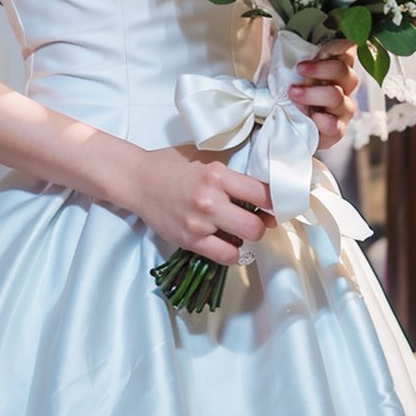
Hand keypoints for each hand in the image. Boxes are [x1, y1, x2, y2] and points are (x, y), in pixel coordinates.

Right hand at [127, 146, 278, 266]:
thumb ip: (229, 174)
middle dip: (262, 224)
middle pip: (257, 225)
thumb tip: (260, 192)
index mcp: (216, 174)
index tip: (278, 204)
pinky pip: (225, 256)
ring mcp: (199, 223)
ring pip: (244, 242)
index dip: (275, 201)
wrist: (138, 181)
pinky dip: (231, 251)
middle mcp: (210, 200)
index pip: (262, 193)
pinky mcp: (190, 241)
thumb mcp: (203, 160)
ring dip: (245, 237)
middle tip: (258, 219)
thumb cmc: (170, 166)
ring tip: (237, 228)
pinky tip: (226, 241)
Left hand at [287, 38, 357, 149]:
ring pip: (337, 97)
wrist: (289, 127)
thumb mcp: (290, 72)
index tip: (316, 50)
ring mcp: (344, 109)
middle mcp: (345, 86)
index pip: (347, 49)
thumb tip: (274, 34)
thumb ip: (291, 56)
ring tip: (293, 94)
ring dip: (312, 94)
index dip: (335, 47)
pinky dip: (320, 121)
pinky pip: (336, 125)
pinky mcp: (338, 130)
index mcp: (336, 67)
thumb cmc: (291, 94)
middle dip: (320, 68)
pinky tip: (309, 118)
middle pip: (344, 71)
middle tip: (299, 69)